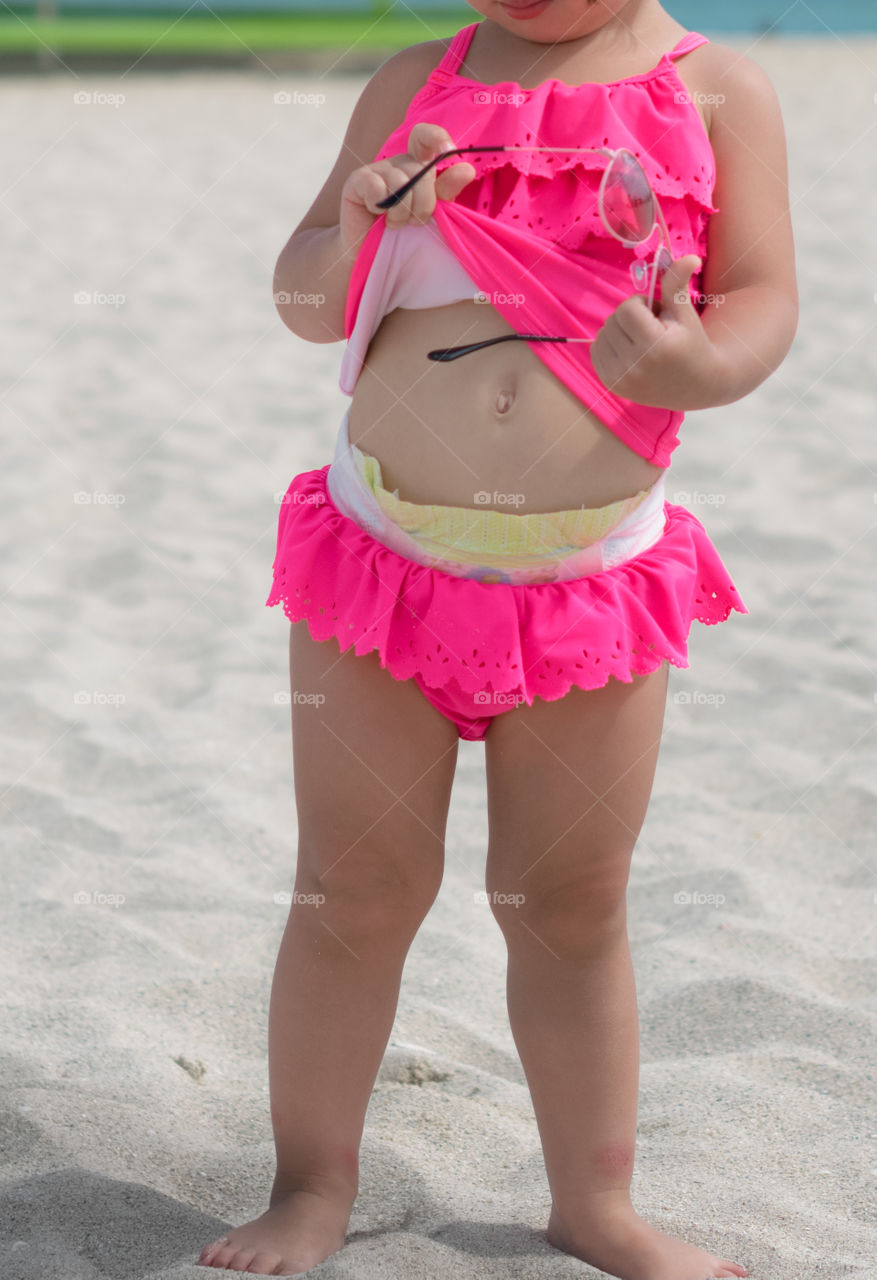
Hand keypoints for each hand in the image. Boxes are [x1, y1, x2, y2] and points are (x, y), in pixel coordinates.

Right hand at [339, 122, 476, 255]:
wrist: (373, 254)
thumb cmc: (404, 235)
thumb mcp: (431, 214)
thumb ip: (447, 191)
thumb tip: (467, 169)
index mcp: (418, 166)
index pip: (426, 136)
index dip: (437, 137)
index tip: (447, 149)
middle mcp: (398, 164)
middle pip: (421, 171)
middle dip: (423, 204)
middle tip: (414, 222)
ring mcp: (376, 170)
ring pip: (400, 181)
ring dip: (401, 212)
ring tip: (394, 224)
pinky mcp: (357, 181)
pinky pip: (377, 186)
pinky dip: (380, 206)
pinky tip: (376, 214)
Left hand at [588, 255, 727, 409]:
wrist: (694, 385)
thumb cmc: (691, 343)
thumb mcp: (685, 313)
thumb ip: (677, 284)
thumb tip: (689, 257)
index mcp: (655, 346)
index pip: (628, 308)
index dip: (641, 304)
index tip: (656, 314)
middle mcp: (635, 365)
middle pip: (613, 320)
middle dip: (630, 317)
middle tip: (651, 329)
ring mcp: (621, 378)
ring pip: (602, 334)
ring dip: (618, 330)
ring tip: (641, 340)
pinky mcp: (611, 384)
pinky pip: (596, 350)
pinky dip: (609, 344)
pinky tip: (629, 350)